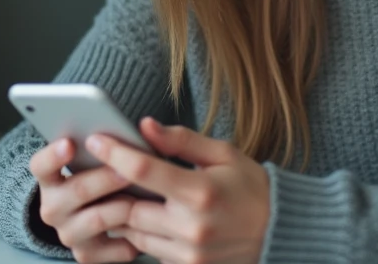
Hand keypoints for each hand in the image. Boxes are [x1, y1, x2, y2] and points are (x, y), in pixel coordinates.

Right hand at [28, 137, 141, 262]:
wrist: (97, 216)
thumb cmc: (101, 176)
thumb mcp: (97, 157)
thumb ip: (111, 142)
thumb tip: (146, 126)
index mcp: (49, 178)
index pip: (40, 165)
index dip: (53, 155)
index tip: (69, 143)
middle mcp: (52, 207)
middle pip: (78, 190)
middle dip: (106, 178)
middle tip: (128, 169)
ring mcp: (68, 233)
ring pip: (98, 218)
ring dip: (124, 205)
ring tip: (146, 195)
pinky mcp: (86, 254)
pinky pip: (112, 247)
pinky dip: (133, 236)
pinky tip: (148, 224)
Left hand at [85, 116, 269, 263]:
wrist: (281, 233)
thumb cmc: (251, 187)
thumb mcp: (223, 154)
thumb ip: (182, 140)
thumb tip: (144, 126)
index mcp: (200, 192)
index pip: (143, 170)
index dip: (114, 153)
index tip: (96, 139)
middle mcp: (191, 227)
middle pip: (130, 207)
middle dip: (114, 189)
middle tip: (103, 170)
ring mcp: (189, 253)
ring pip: (135, 233)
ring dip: (126, 214)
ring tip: (125, 192)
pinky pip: (151, 251)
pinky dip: (144, 234)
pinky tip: (150, 217)